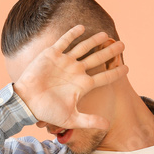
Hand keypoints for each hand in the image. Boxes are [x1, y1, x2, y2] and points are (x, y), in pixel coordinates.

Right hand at [12, 25, 126, 129]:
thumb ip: (89, 121)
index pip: (104, 77)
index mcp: (82, 85)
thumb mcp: (71, 119)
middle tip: (122, 45)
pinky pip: (64, 42)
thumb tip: (107, 126)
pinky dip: (72, 34)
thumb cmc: (47, 111)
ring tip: (105, 34)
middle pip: (97, 59)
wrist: (26, 102)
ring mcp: (64, 62)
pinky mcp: (52, 55)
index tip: (127, 68)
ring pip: (83, 48)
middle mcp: (75, 71)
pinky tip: (82, 27)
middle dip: (110, 52)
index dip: (116, 72)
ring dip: (94, 41)